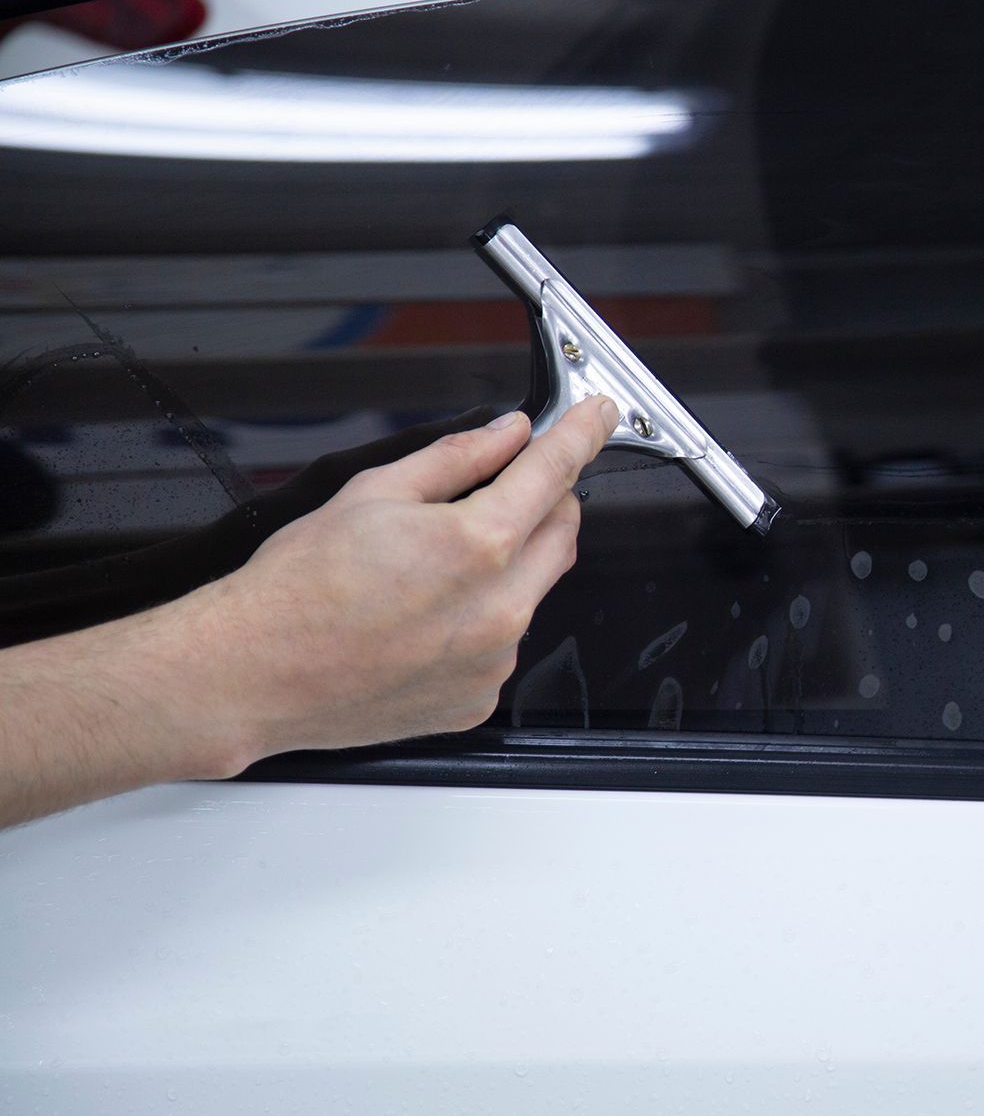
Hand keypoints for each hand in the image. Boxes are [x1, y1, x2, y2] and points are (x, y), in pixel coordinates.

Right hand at [174, 397, 617, 771]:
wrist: (253, 675)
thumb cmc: (298, 591)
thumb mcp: (373, 493)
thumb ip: (456, 459)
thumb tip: (505, 436)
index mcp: (478, 546)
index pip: (556, 472)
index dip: (581, 434)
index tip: (598, 417)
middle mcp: (500, 609)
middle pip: (563, 532)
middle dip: (542, 502)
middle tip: (497, 491)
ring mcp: (494, 660)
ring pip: (534, 591)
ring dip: (508, 568)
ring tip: (428, 572)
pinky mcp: (479, 698)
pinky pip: (504, 644)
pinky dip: (481, 621)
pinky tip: (423, 619)